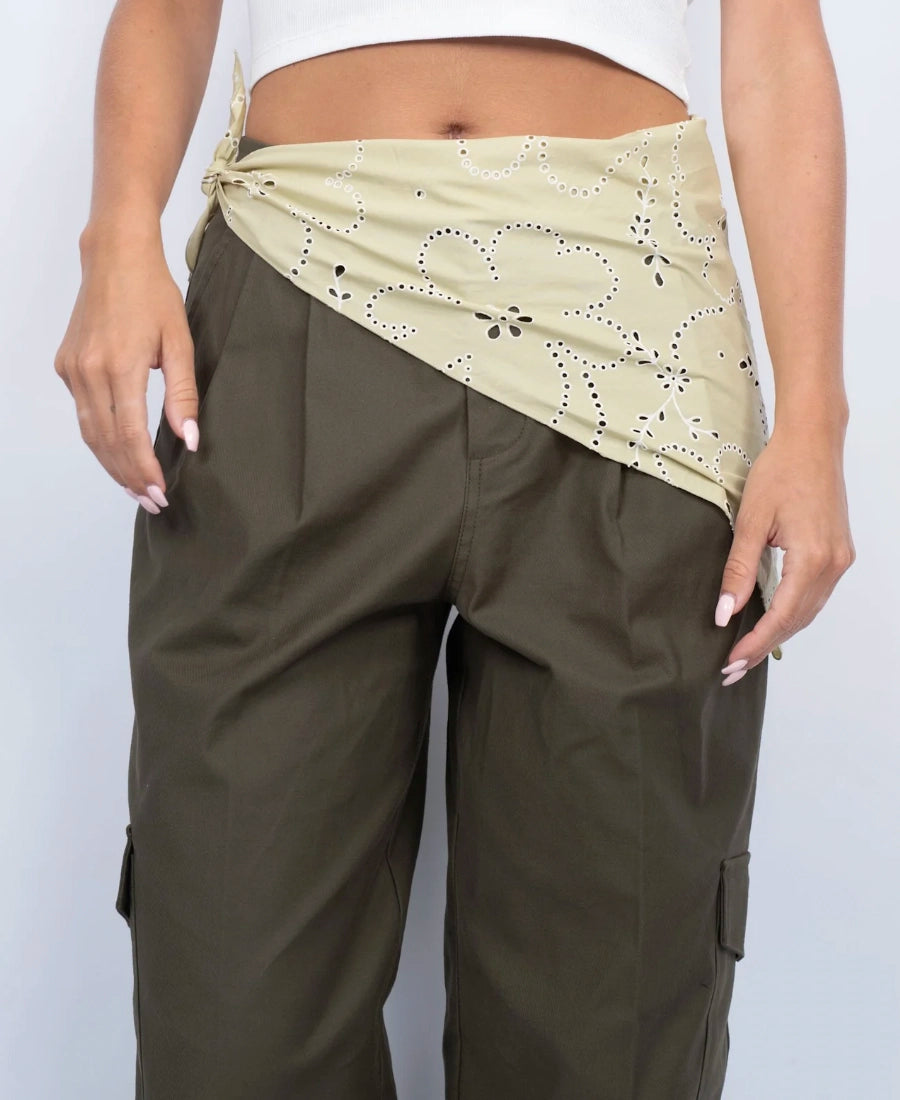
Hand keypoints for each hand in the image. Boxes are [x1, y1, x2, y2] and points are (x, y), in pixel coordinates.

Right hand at [54, 224, 200, 513]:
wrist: (115, 257)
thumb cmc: (154, 295)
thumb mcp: (180, 344)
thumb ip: (183, 395)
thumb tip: (189, 439)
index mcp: (120, 367)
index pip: (130, 435)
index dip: (144, 469)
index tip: (160, 492)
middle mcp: (89, 371)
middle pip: (106, 441)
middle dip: (129, 476)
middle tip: (152, 501)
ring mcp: (73, 369)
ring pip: (90, 432)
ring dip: (113, 464)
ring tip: (137, 488)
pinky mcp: (66, 365)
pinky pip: (83, 413)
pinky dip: (101, 439)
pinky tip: (119, 454)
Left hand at [716, 423, 854, 682]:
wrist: (812, 442)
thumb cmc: (780, 472)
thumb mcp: (750, 522)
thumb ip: (738, 570)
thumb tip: (725, 613)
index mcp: (812, 558)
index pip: (782, 616)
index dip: (756, 643)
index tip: (732, 662)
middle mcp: (833, 564)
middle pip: (798, 620)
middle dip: (766, 646)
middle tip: (733, 669)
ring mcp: (839, 559)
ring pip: (809, 611)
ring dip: (779, 634)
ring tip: (747, 653)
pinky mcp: (838, 553)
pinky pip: (815, 595)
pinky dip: (793, 614)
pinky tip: (771, 622)